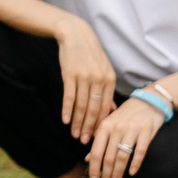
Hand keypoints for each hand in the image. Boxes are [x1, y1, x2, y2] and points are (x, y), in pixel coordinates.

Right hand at [54, 16, 119, 143]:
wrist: (76, 35)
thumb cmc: (90, 54)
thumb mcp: (103, 70)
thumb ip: (107, 91)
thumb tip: (112, 110)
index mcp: (109, 80)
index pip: (106, 108)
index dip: (100, 124)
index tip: (96, 137)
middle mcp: (99, 80)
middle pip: (94, 109)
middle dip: (89, 127)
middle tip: (84, 142)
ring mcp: (84, 77)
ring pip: (82, 105)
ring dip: (77, 122)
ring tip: (74, 134)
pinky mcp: (70, 74)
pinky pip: (69, 96)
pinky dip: (67, 109)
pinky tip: (65, 120)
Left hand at [86, 96, 165, 177]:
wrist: (147, 102)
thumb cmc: (124, 116)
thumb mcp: (108, 125)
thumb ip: (98, 141)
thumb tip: (88, 160)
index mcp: (104, 126)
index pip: (96, 152)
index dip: (94, 169)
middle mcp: (117, 128)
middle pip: (109, 157)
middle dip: (106, 175)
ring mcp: (132, 130)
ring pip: (123, 156)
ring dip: (118, 172)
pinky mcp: (147, 131)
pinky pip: (141, 151)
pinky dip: (136, 163)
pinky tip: (132, 173)